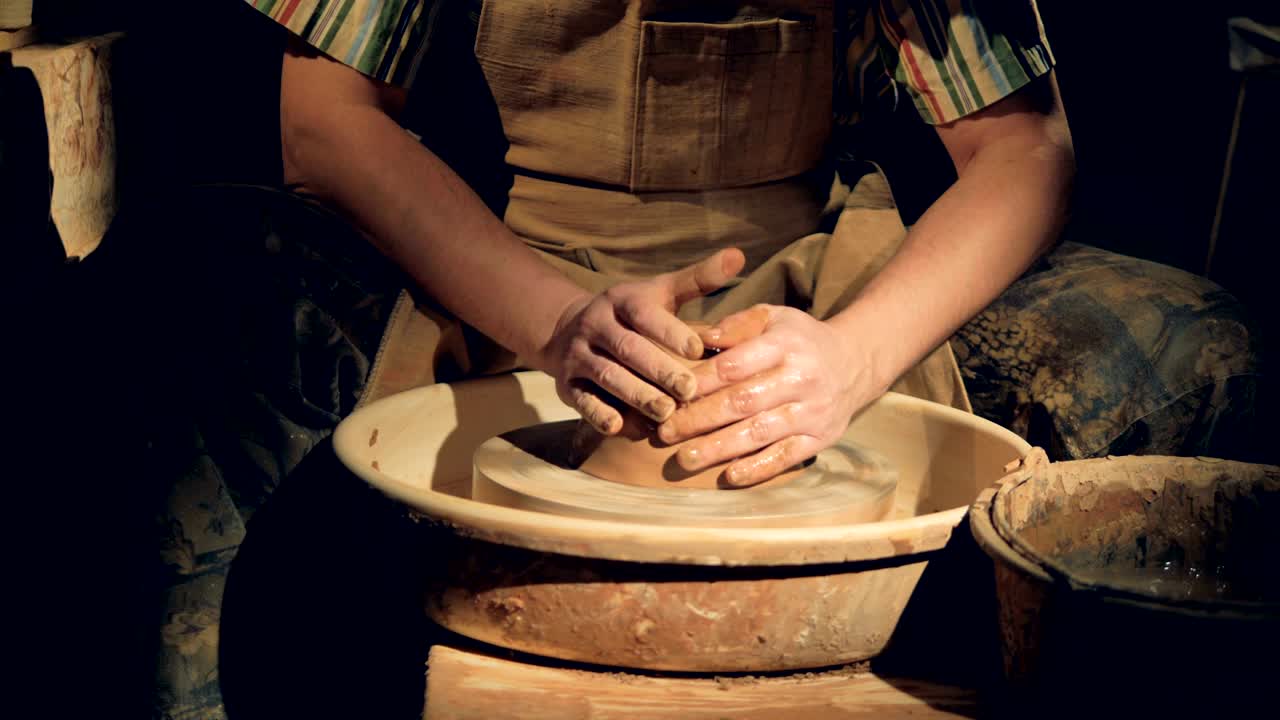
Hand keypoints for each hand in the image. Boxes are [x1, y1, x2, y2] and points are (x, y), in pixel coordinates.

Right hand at [537, 249, 745, 434]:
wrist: (569, 329)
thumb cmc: (634, 314)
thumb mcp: (661, 292)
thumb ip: (698, 279)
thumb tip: (738, 256)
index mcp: (622, 300)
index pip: (645, 314)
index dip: (670, 332)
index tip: (698, 350)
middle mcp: (596, 324)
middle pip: (628, 348)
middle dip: (658, 370)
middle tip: (689, 390)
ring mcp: (578, 354)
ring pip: (606, 375)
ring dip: (635, 395)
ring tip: (665, 413)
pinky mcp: (567, 384)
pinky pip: (582, 400)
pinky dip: (599, 414)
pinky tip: (621, 428)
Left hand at [656, 304, 883, 486]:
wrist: (855, 362)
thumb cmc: (800, 340)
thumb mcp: (774, 317)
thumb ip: (737, 326)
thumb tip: (700, 339)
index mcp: (785, 345)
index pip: (735, 365)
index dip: (700, 382)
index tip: (670, 394)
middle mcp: (801, 378)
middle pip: (743, 402)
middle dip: (700, 418)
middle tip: (665, 431)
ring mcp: (812, 412)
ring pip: (760, 433)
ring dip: (719, 448)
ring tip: (684, 458)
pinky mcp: (820, 438)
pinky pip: (786, 457)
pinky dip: (757, 468)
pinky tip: (729, 476)